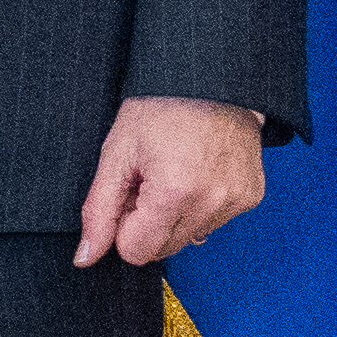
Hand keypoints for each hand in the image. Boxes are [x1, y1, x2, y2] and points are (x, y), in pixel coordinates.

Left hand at [74, 95, 261, 269]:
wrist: (210, 78)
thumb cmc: (160, 108)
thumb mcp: (117, 154)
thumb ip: (99, 211)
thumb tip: (85, 258)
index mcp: (174, 192)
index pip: (136, 251)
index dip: (124, 224)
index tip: (130, 191)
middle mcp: (211, 203)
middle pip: (163, 250)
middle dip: (148, 222)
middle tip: (150, 179)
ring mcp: (236, 201)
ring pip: (188, 238)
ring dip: (175, 215)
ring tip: (175, 171)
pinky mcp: (251, 197)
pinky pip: (214, 222)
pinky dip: (200, 206)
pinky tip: (198, 173)